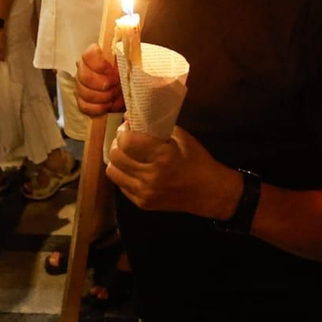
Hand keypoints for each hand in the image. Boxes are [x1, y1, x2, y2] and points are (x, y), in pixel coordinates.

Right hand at [75, 43, 123, 115]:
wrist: (127, 86)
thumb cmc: (127, 71)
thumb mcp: (130, 62)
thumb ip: (128, 58)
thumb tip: (132, 59)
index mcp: (94, 54)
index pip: (89, 55)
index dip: (101, 65)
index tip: (114, 73)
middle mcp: (83, 67)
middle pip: (85, 77)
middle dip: (104, 85)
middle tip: (117, 86)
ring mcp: (80, 84)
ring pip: (84, 93)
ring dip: (104, 97)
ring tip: (116, 95)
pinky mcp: (81, 100)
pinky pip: (84, 106)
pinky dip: (99, 108)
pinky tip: (109, 104)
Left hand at [107, 126, 242, 219]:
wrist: (208, 192)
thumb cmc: (196, 160)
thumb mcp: (181, 137)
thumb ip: (155, 126)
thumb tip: (128, 118)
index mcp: (163, 156)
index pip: (127, 141)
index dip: (124, 131)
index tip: (129, 127)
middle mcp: (151, 176)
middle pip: (116, 156)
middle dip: (118, 143)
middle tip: (126, 138)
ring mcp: (145, 192)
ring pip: (113, 172)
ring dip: (117, 159)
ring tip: (127, 154)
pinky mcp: (142, 203)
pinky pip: (120, 185)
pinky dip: (124, 173)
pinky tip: (134, 168)